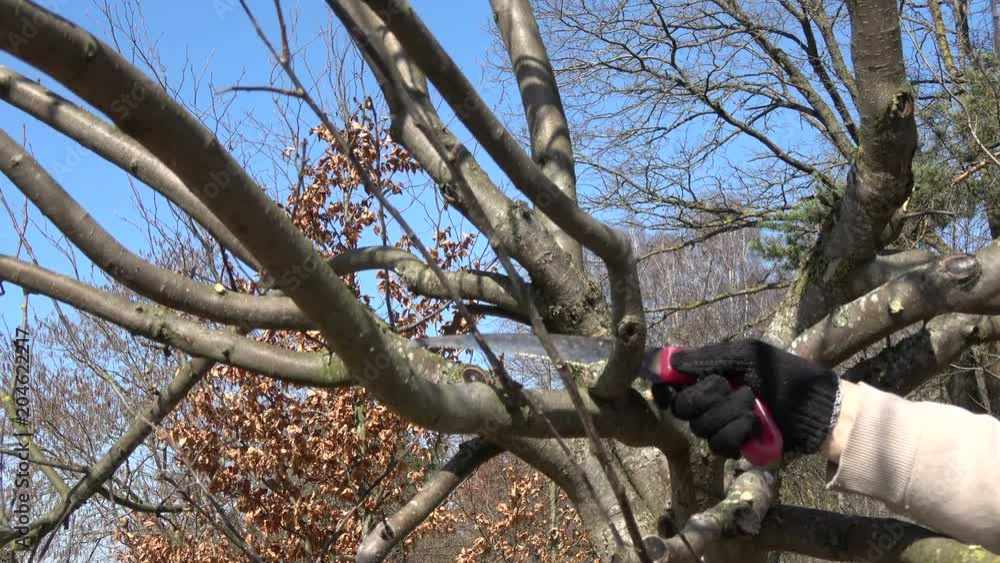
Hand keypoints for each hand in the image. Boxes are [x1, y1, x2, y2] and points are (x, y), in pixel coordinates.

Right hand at [651, 340, 840, 456]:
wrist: (814, 407)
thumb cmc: (783, 374)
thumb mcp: (746, 355)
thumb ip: (707, 358)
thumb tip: (672, 361)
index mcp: (708, 377)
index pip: (671, 385)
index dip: (666, 387)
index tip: (673, 386)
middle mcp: (709, 402)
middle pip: (681, 407)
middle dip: (706, 397)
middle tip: (731, 387)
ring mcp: (720, 426)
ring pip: (701, 427)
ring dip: (730, 413)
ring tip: (753, 405)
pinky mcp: (734, 447)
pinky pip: (719, 445)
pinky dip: (738, 432)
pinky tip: (755, 425)